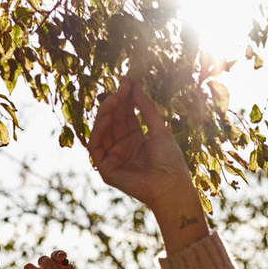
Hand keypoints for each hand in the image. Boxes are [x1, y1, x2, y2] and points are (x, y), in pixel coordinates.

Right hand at [89, 79, 210, 253]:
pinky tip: (107, 118)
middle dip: (115, 103)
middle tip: (121, 88)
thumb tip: (135, 85)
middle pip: (112, 121)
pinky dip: (98, 131)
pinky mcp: (106, 169)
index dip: (125, 99)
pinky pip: (96, 147)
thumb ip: (146, 108)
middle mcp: (123, 147)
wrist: (171, 185)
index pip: (125, 115)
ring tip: (114, 99)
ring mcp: (113, 158)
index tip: (127, 82)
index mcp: (136, 139)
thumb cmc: (170, 161)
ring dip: (105, 113)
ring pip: (101, 131)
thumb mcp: (159, 129)